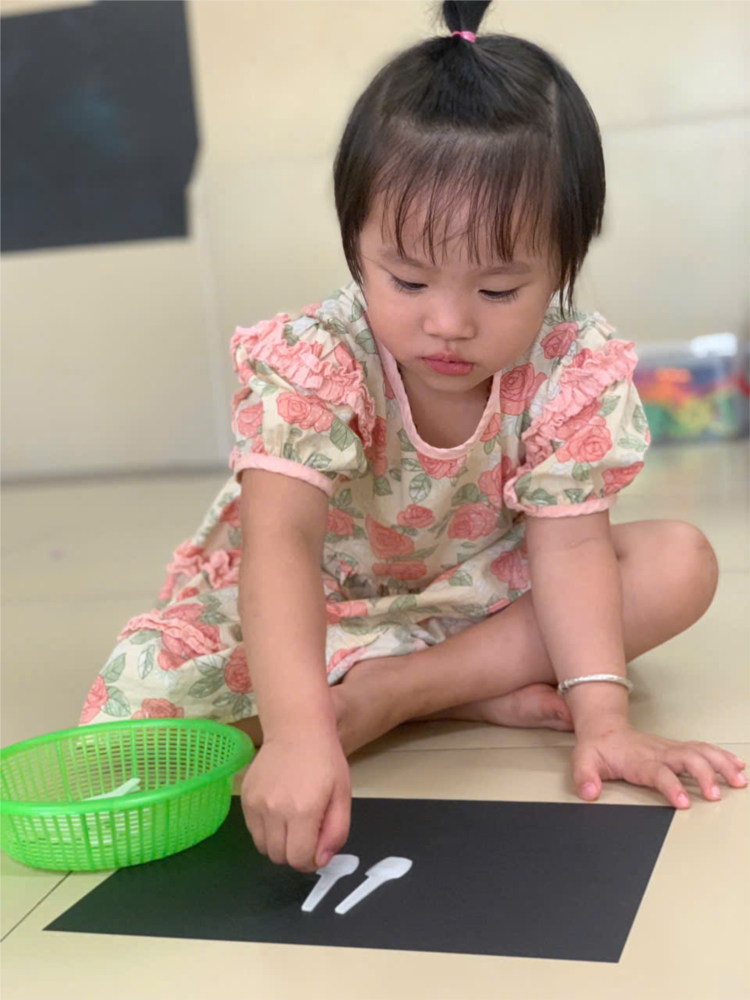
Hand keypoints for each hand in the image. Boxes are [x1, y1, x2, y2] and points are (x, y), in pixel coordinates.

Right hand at [241, 726, 350, 870]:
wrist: (296, 728)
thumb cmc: (325, 760)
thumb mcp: (342, 795)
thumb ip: (336, 832)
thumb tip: (320, 861)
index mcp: (303, 811)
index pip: (299, 860)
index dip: (310, 860)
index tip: (317, 847)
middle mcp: (275, 811)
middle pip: (279, 857)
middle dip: (295, 853)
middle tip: (307, 833)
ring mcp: (256, 803)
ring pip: (263, 847)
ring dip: (278, 843)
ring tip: (292, 821)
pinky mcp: (245, 797)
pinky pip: (253, 830)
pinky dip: (266, 829)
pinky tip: (278, 810)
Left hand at [572, 720, 747, 807]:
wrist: (605, 729)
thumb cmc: (598, 748)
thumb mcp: (583, 761)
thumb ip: (585, 777)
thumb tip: (589, 792)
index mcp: (639, 759)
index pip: (658, 772)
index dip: (671, 785)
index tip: (683, 801)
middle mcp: (658, 752)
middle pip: (686, 759)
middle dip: (703, 775)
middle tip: (716, 795)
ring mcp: (670, 749)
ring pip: (700, 751)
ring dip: (720, 764)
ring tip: (739, 779)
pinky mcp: (677, 748)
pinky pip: (703, 749)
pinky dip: (721, 756)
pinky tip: (737, 765)